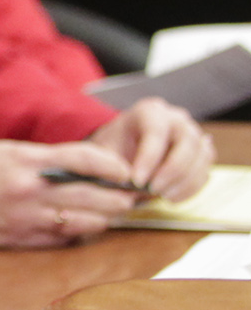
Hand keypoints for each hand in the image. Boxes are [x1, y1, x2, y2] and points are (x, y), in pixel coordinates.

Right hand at [0, 139, 144, 246]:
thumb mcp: (7, 152)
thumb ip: (47, 157)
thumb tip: (87, 164)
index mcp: (27, 162)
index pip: (85, 159)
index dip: (114, 165)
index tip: (127, 171)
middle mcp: (31, 191)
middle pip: (94, 195)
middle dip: (121, 197)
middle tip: (134, 195)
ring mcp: (28, 219)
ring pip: (87, 222)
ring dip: (106, 217)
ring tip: (114, 212)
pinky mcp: (24, 241)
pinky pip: (65, 240)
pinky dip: (81, 233)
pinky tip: (85, 226)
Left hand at [90, 97, 212, 203]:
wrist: (125, 147)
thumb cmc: (114, 146)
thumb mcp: (105, 151)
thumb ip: (113, 165)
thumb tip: (127, 185)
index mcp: (149, 111)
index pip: (156, 132)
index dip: (149, 158)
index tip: (136, 181)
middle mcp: (176, 119)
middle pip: (187, 143)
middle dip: (171, 171)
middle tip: (153, 190)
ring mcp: (193, 134)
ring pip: (201, 157)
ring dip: (184, 182)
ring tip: (161, 195)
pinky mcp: (202, 153)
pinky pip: (205, 171)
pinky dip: (191, 188)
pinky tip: (172, 197)